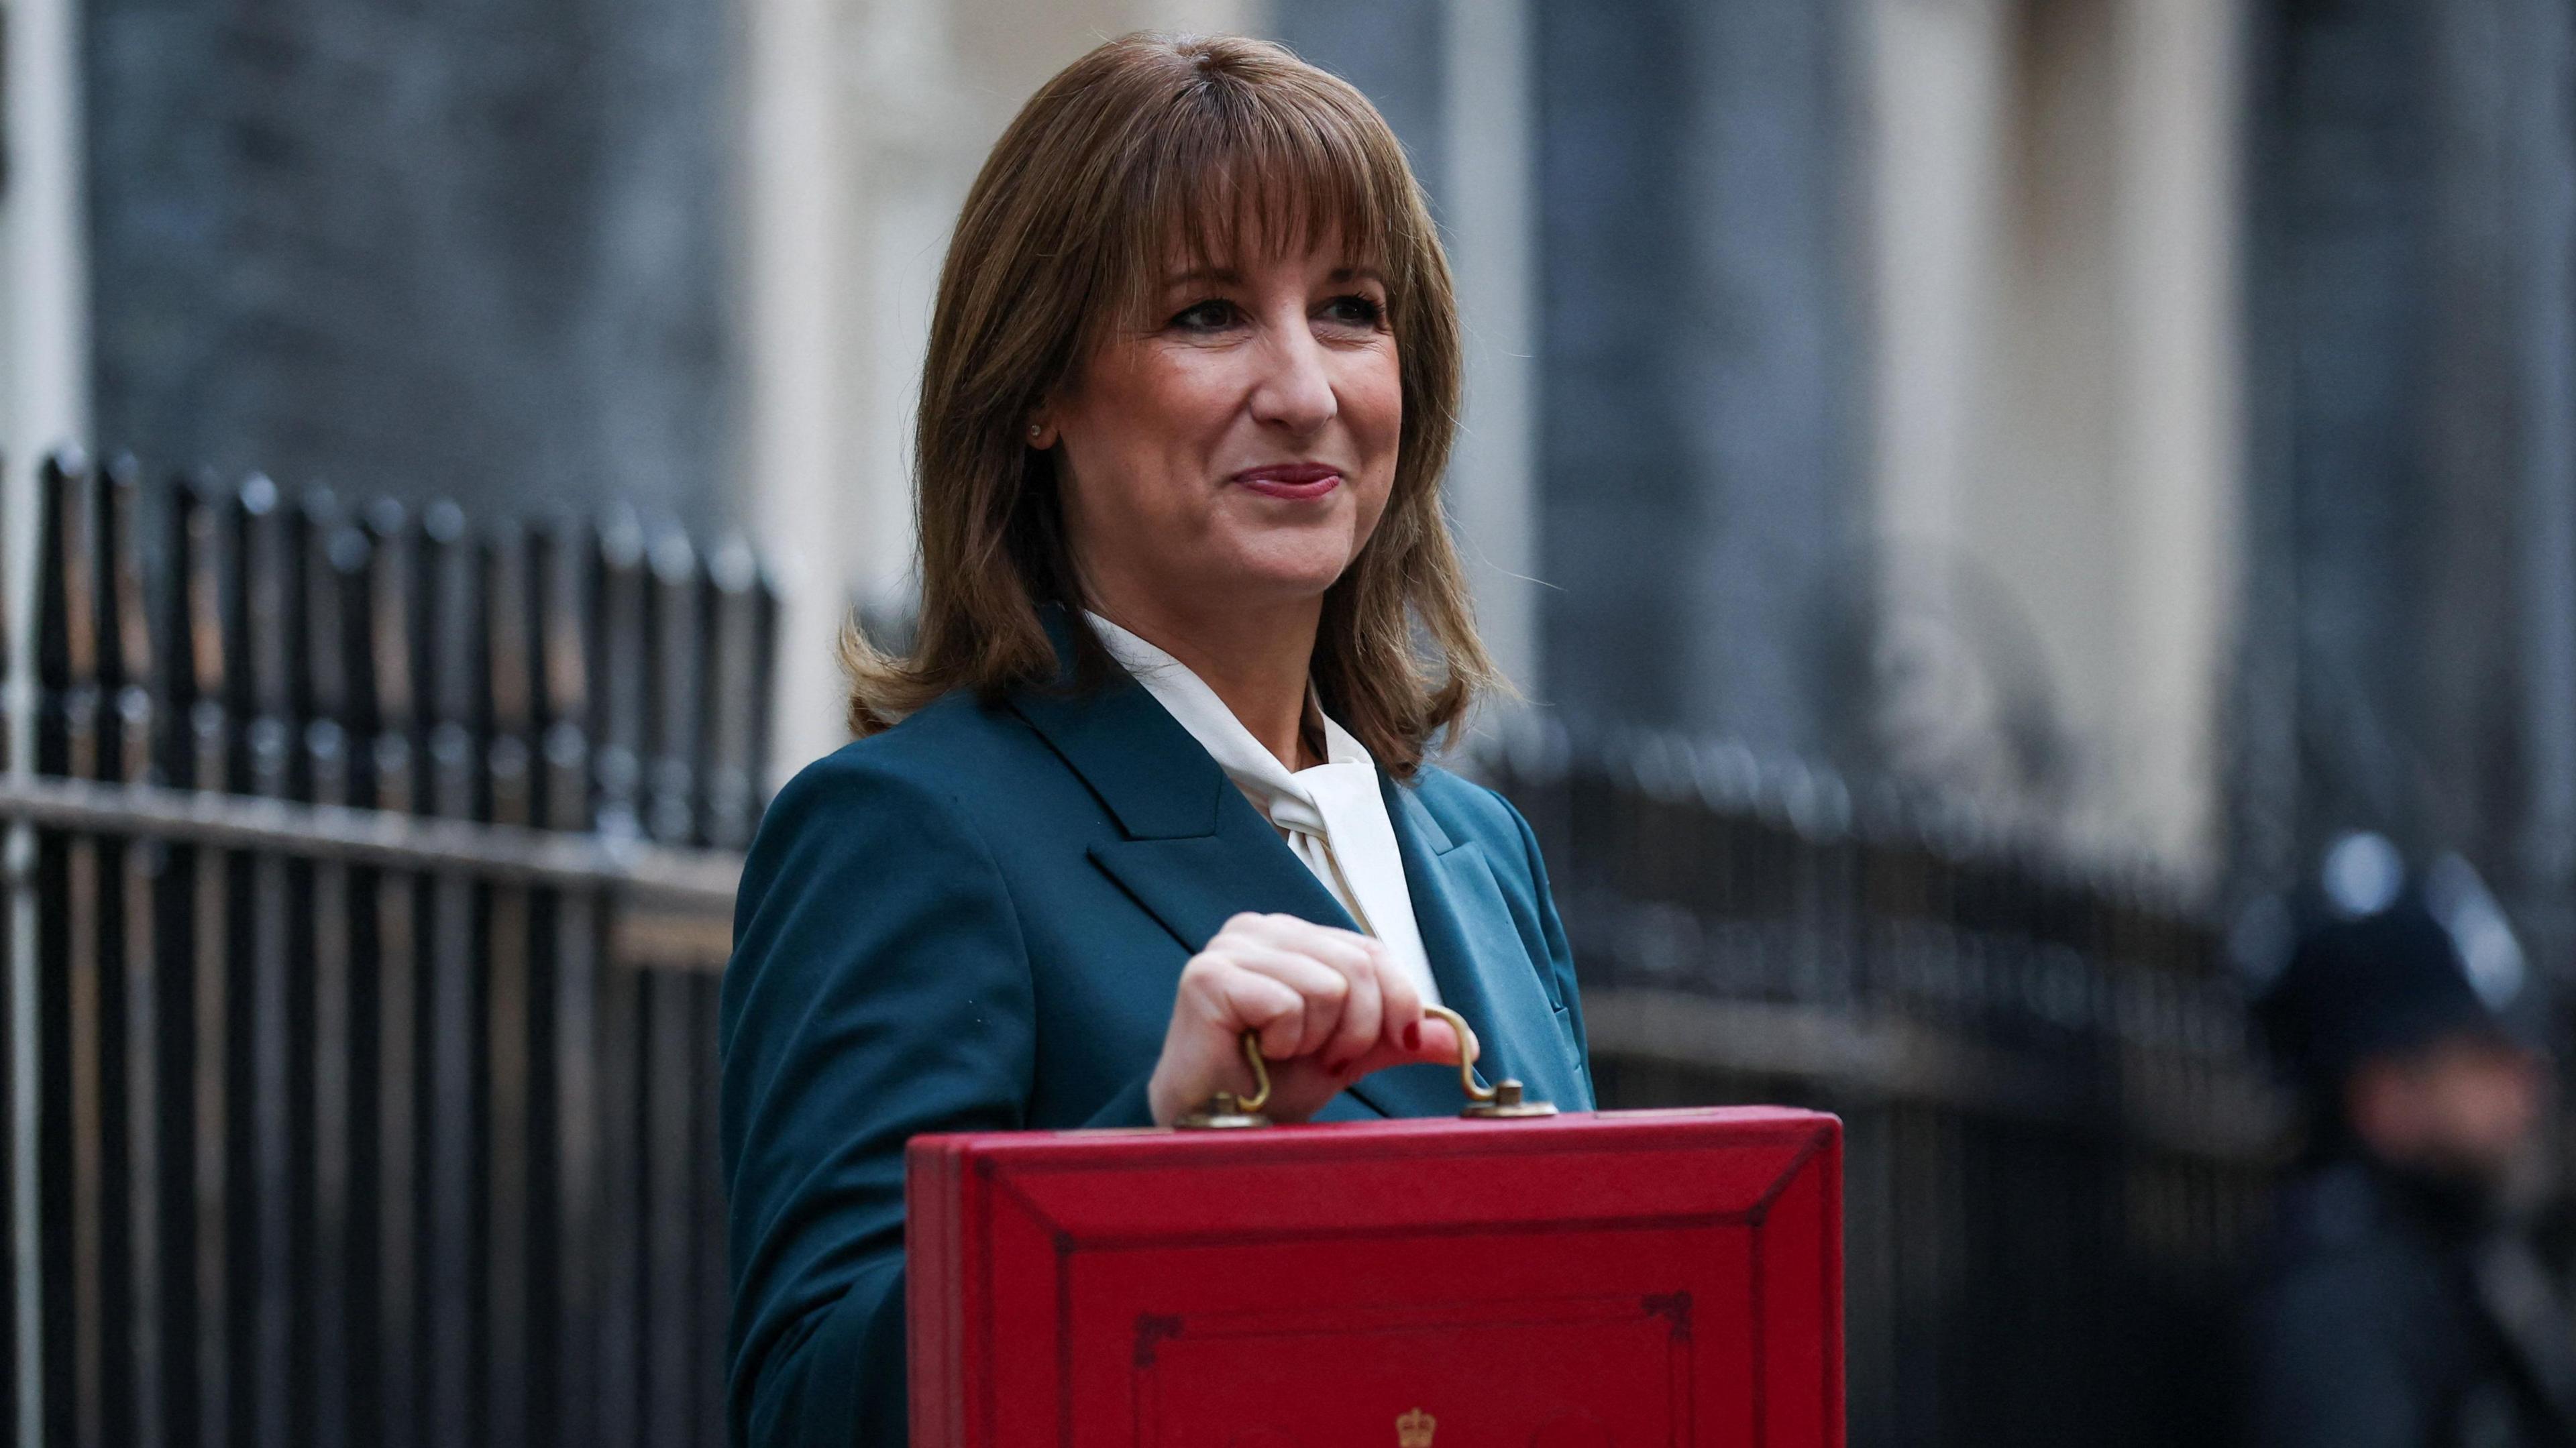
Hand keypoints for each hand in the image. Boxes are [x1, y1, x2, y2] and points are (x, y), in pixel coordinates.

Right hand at [1146, 912, 1462, 1125]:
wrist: (1217, 1126)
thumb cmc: (1272, 1084)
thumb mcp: (1349, 1053)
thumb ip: (1399, 1037)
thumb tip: (1465, 1040)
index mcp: (1294, 935)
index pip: (1373, 951)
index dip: (1401, 1001)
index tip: (1401, 1044)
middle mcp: (1260, 928)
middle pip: (1357, 967)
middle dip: (1356, 1031)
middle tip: (1322, 1059)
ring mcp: (1230, 947)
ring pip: (1329, 986)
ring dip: (1316, 1040)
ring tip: (1281, 1055)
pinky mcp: (1208, 975)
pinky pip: (1289, 1003)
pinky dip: (1285, 1042)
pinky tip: (1257, 1053)